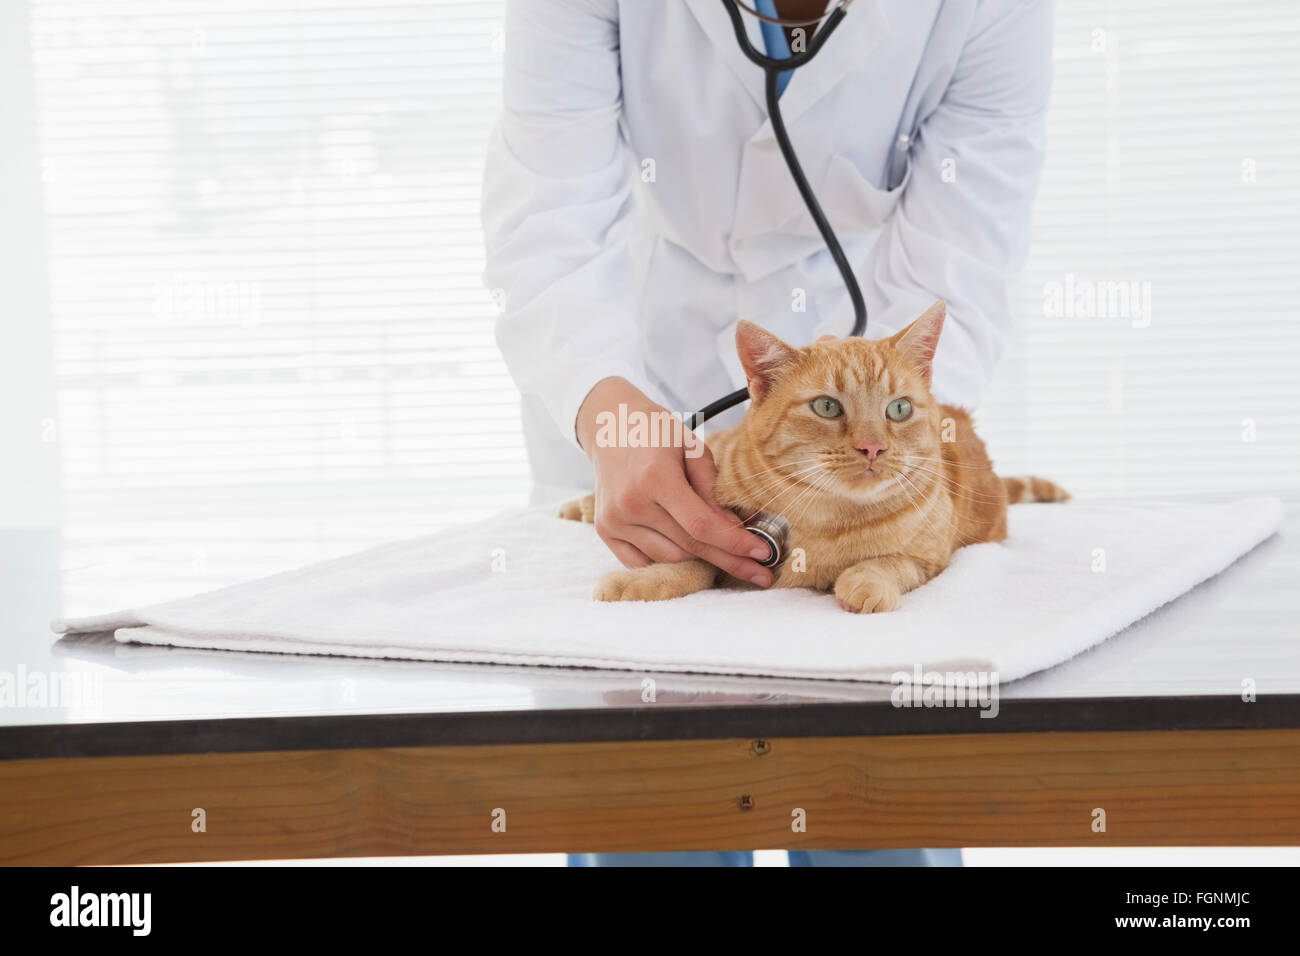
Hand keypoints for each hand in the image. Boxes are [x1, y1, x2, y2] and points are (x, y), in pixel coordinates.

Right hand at [576, 377, 773, 585]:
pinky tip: (690, 553)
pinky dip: (670, 559)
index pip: (701, 525)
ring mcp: (614, 520)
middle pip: (689, 547)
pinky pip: (643, 562)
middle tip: (760, 573)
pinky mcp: (604, 530)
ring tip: (725, 553)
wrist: (609, 426)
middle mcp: (630, 503)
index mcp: (655, 478)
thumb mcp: (693, 448)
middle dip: (729, 561)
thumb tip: (737, 529)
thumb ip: (714, 490)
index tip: (763, 553)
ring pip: (670, 558)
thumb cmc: (656, 432)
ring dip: (701, 558)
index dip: (735, 544)